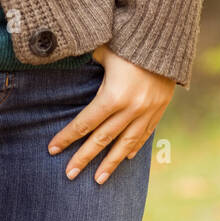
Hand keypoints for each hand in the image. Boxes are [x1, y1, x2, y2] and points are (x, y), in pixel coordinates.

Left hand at [46, 43, 174, 183]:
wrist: (166, 40)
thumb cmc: (128, 41)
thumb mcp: (102, 51)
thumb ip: (86, 63)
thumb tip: (63, 61)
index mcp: (112, 96)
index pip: (85, 122)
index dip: (67, 137)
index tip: (52, 149)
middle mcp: (130, 110)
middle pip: (102, 139)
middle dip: (84, 158)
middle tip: (69, 174)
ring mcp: (146, 113)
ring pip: (125, 144)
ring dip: (110, 163)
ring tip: (98, 180)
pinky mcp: (159, 110)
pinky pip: (144, 135)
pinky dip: (133, 148)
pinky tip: (125, 158)